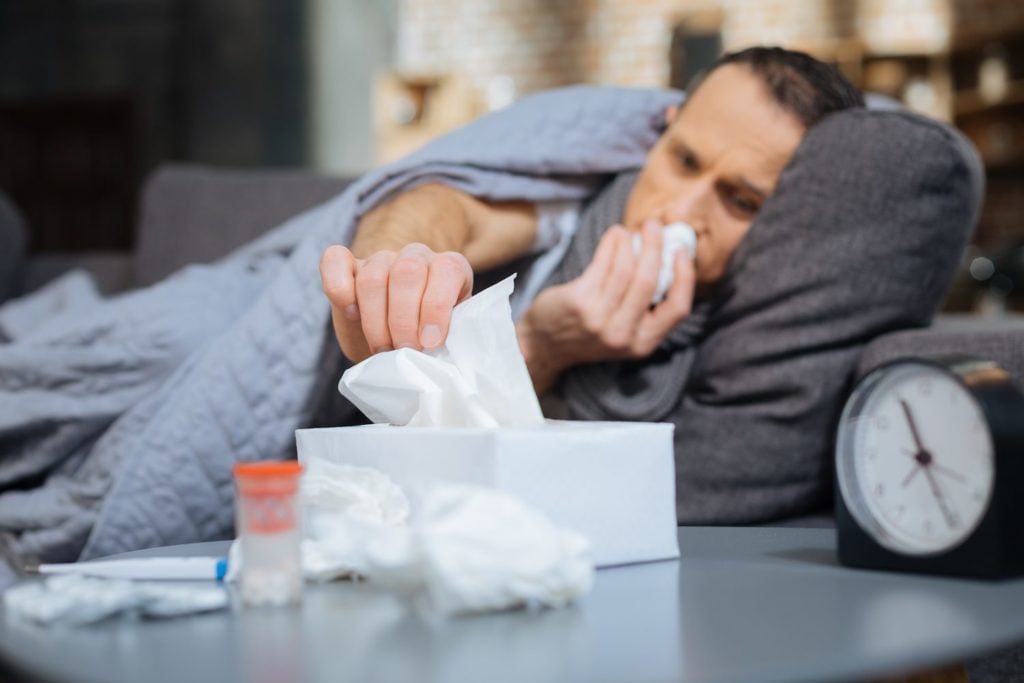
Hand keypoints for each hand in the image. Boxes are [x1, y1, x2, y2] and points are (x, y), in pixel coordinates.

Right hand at [320, 243, 472, 361]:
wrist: (398, 342)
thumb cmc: (428, 342)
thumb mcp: (448, 339)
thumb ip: (451, 336)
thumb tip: (446, 353)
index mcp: (450, 268)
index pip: (446, 271)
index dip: (436, 307)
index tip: (430, 342)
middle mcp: (417, 256)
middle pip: (406, 272)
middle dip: (403, 320)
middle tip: (403, 350)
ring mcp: (381, 258)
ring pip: (373, 276)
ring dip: (375, 320)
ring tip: (382, 348)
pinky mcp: (348, 264)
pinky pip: (335, 259)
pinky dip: (339, 288)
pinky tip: (352, 314)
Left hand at [516, 221, 695, 393]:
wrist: (545, 345)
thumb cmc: (590, 331)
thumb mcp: (625, 332)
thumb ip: (646, 307)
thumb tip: (665, 258)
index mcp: (643, 344)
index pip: (678, 309)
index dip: (685, 277)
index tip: (681, 252)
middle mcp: (623, 335)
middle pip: (649, 281)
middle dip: (654, 247)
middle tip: (653, 226)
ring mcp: (599, 320)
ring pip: (625, 269)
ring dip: (628, 241)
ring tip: (627, 230)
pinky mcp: (579, 302)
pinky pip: (602, 264)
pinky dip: (610, 244)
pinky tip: (613, 236)